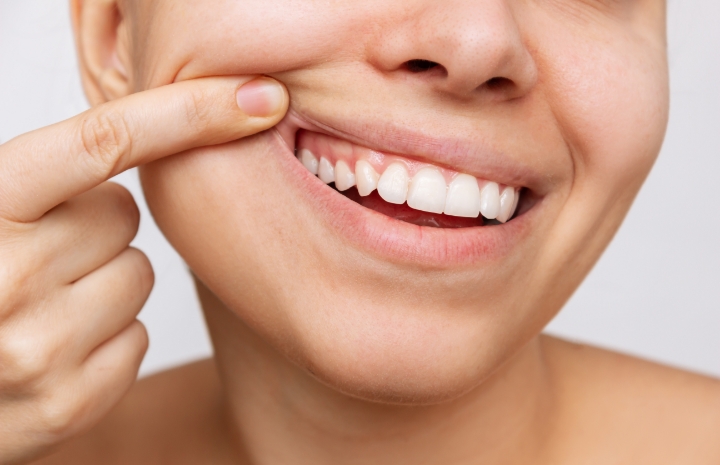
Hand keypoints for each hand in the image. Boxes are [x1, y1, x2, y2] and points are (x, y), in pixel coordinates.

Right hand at [0, 76, 287, 463]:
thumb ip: (52, 173)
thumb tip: (175, 127)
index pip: (105, 140)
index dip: (189, 111)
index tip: (259, 96)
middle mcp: (5, 277)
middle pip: (125, 216)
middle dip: (95, 227)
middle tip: (44, 253)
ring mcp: (36, 349)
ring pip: (139, 277)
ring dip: (103, 283)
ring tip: (43, 303)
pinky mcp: (68, 404)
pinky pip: (138, 338)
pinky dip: (107, 337)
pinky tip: (56, 346)